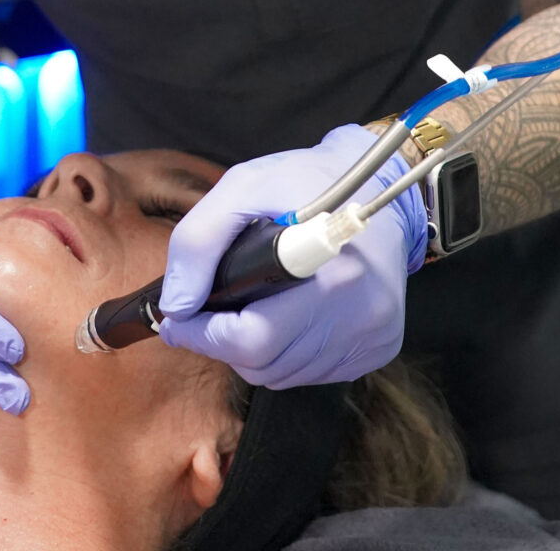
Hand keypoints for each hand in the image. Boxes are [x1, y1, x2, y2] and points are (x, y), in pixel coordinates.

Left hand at [158, 124, 426, 387]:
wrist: (381, 187)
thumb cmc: (306, 184)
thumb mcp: (242, 188)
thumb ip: (198, 241)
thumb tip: (177, 305)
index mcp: (328, 269)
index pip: (252, 338)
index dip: (204, 335)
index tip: (180, 320)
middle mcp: (360, 310)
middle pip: (264, 364)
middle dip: (222, 343)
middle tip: (208, 314)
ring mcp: (373, 334)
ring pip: (284, 375)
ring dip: (254, 352)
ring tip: (251, 308)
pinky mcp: (380, 346)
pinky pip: (312, 374)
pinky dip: (286, 355)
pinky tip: (287, 317)